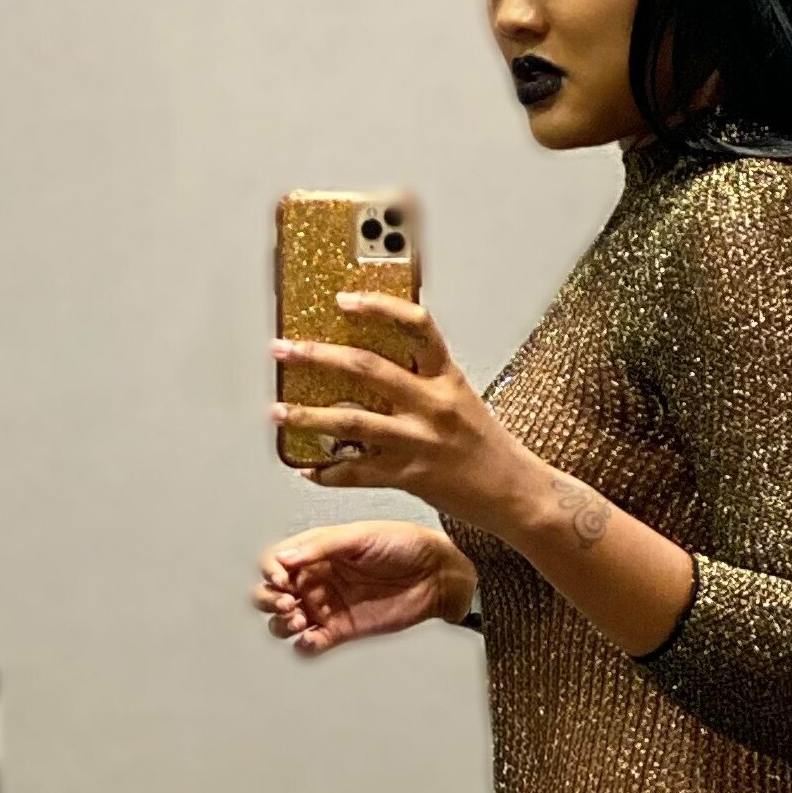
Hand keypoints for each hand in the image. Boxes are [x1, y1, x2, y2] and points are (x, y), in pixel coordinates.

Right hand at [253, 520, 471, 655]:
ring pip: (283, 622)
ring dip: (281, 624)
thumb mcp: (359, 536)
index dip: (270, 571)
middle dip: (268, 599)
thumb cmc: (403, 544)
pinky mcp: (340, 632)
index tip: (282, 578)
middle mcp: (315, 580)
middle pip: (269, 594)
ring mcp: (326, 607)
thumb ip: (320, 547)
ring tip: (299, 619)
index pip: (275, 562)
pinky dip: (303, 646)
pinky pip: (309, 645)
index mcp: (315, 553)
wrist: (436, 574)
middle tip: (287, 601)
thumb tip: (283, 558)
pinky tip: (312, 639)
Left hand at [270, 293, 524, 523]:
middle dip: (317, 355)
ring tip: (278, 410)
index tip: (343, 300)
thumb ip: (424, 377)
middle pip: (366, 368)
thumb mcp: (461, 397)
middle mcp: (430, 404)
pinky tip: (306, 469)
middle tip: (284, 349)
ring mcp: (417, 441)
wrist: (513, 492)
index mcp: (446, 377)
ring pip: (351, 421)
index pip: (414, 325)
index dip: (377, 307)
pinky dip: (327, 473)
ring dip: (307, 415)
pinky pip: (357, 473)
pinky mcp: (408, 477)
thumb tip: (378, 358)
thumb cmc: (486, 445)